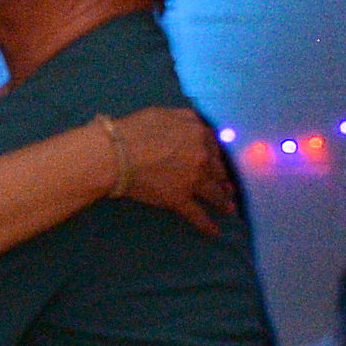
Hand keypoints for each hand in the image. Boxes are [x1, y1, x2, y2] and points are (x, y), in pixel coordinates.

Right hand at [116, 105, 234, 231]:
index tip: (218, 163)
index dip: (217, 156)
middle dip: (224, 180)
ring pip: (213, 193)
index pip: (214, 146)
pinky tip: (214, 232)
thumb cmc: (134, 130)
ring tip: (228, 209)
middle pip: (218, 170)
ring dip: (222, 202)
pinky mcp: (180, 199)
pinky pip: (197, 214)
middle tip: (229, 189)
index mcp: (199, 134)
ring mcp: (193, 180)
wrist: (116, 154)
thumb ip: (185, 118)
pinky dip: (206, 225)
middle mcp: (202, 157)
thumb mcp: (164, 113)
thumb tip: (196, 123)